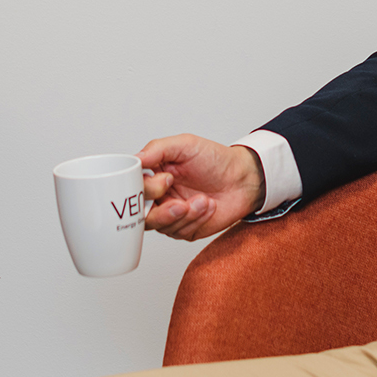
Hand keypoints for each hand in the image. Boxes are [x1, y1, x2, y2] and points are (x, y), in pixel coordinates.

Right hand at [137, 135, 263, 240]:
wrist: (243, 179)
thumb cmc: (215, 159)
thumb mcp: (185, 144)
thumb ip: (157, 149)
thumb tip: (135, 158)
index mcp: (153, 175)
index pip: (133, 188)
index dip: (145, 189)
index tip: (165, 180)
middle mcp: (158, 196)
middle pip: (140, 213)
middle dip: (162, 210)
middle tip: (181, 201)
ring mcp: (170, 214)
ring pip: (159, 226)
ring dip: (183, 215)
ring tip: (202, 201)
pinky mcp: (185, 229)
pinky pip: (179, 232)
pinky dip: (195, 220)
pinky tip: (208, 207)